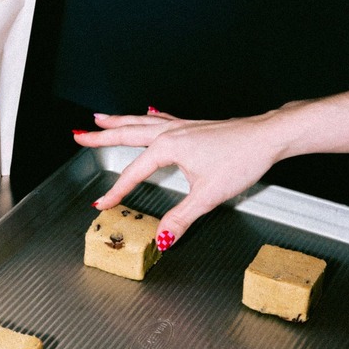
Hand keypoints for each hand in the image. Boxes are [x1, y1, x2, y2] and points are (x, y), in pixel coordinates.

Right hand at [73, 107, 288, 247]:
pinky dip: (147, 115)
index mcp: (169, 147)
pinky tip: (147, 111)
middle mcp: (172, 132)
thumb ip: (181, 217)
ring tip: (100, 118)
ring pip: (140, 121)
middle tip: (79, 136)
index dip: (116, 191)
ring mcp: (183, 125)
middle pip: (127, 133)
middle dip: (101, 136)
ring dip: (118, 121)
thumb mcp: (208, 195)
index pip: (133, 173)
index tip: (101, 203)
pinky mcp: (194, 125)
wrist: (269, 136)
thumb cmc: (243, 157)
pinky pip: (162, 117)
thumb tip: (162, 237)